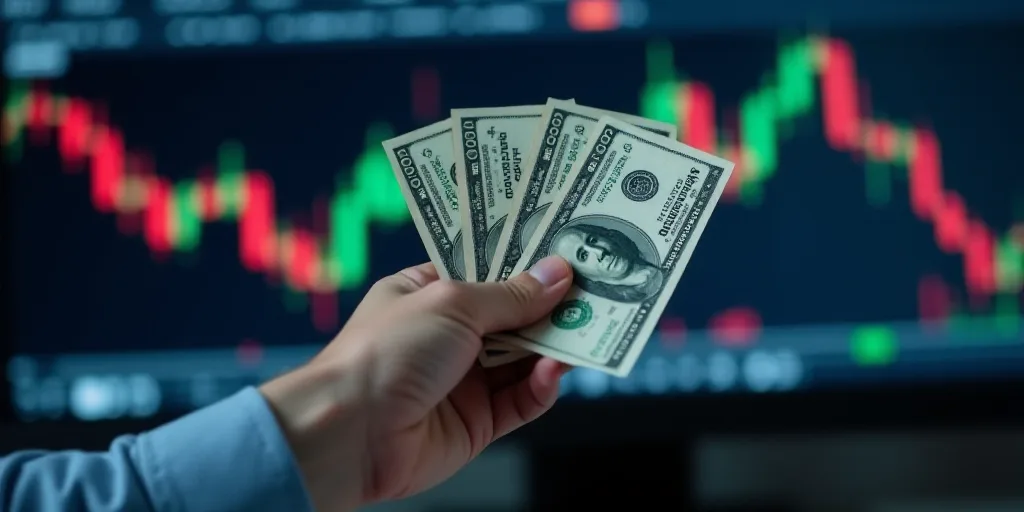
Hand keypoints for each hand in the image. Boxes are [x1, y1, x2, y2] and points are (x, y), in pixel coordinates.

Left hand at [259, 256, 573, 511]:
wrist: (349, 432)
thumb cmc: (384, 353)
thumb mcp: (452, 303)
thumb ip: (511, 294)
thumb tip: (559, 274)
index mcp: (430, 293)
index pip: (488, 271)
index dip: (526, 262)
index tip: (568, 249)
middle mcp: (449, 335)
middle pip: (514, 315)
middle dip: (551, 305)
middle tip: (595, 289)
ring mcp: (464, 379)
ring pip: (525, 359)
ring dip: (555, 345)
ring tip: (589, 328)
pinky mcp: (477, 422)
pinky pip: (522, 401)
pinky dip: (542, 386)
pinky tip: (555, 369)